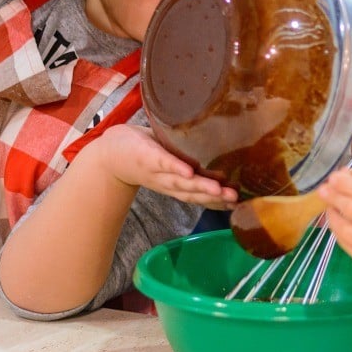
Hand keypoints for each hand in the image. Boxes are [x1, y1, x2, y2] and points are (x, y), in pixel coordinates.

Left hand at [95, 124, 238, 204]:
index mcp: (178, 185)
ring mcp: (158, 171)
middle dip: (216, 197)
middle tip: (236, 198)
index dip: (220, 202)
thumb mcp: (172, 159)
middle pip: (194, 192)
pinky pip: (162, 162)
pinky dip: (176, 168)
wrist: (109, 155)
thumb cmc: (146, 155)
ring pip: (182, 182)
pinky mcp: (147, 155)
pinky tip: (189, 171)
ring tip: (220, 190)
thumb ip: (194, 159)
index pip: (202, 196)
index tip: (242, 204)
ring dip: (201, 187)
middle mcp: (170, 183)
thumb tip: (222, 147)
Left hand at [319, 170, 351, 289]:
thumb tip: (346, 176)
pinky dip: (339, 233)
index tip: (333, 177)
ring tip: (328, 207)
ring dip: (332, 216)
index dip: (347, 184)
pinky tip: (337, 224)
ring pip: (347, 230)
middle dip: (335, 198)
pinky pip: (348, 246)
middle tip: (323, 190)